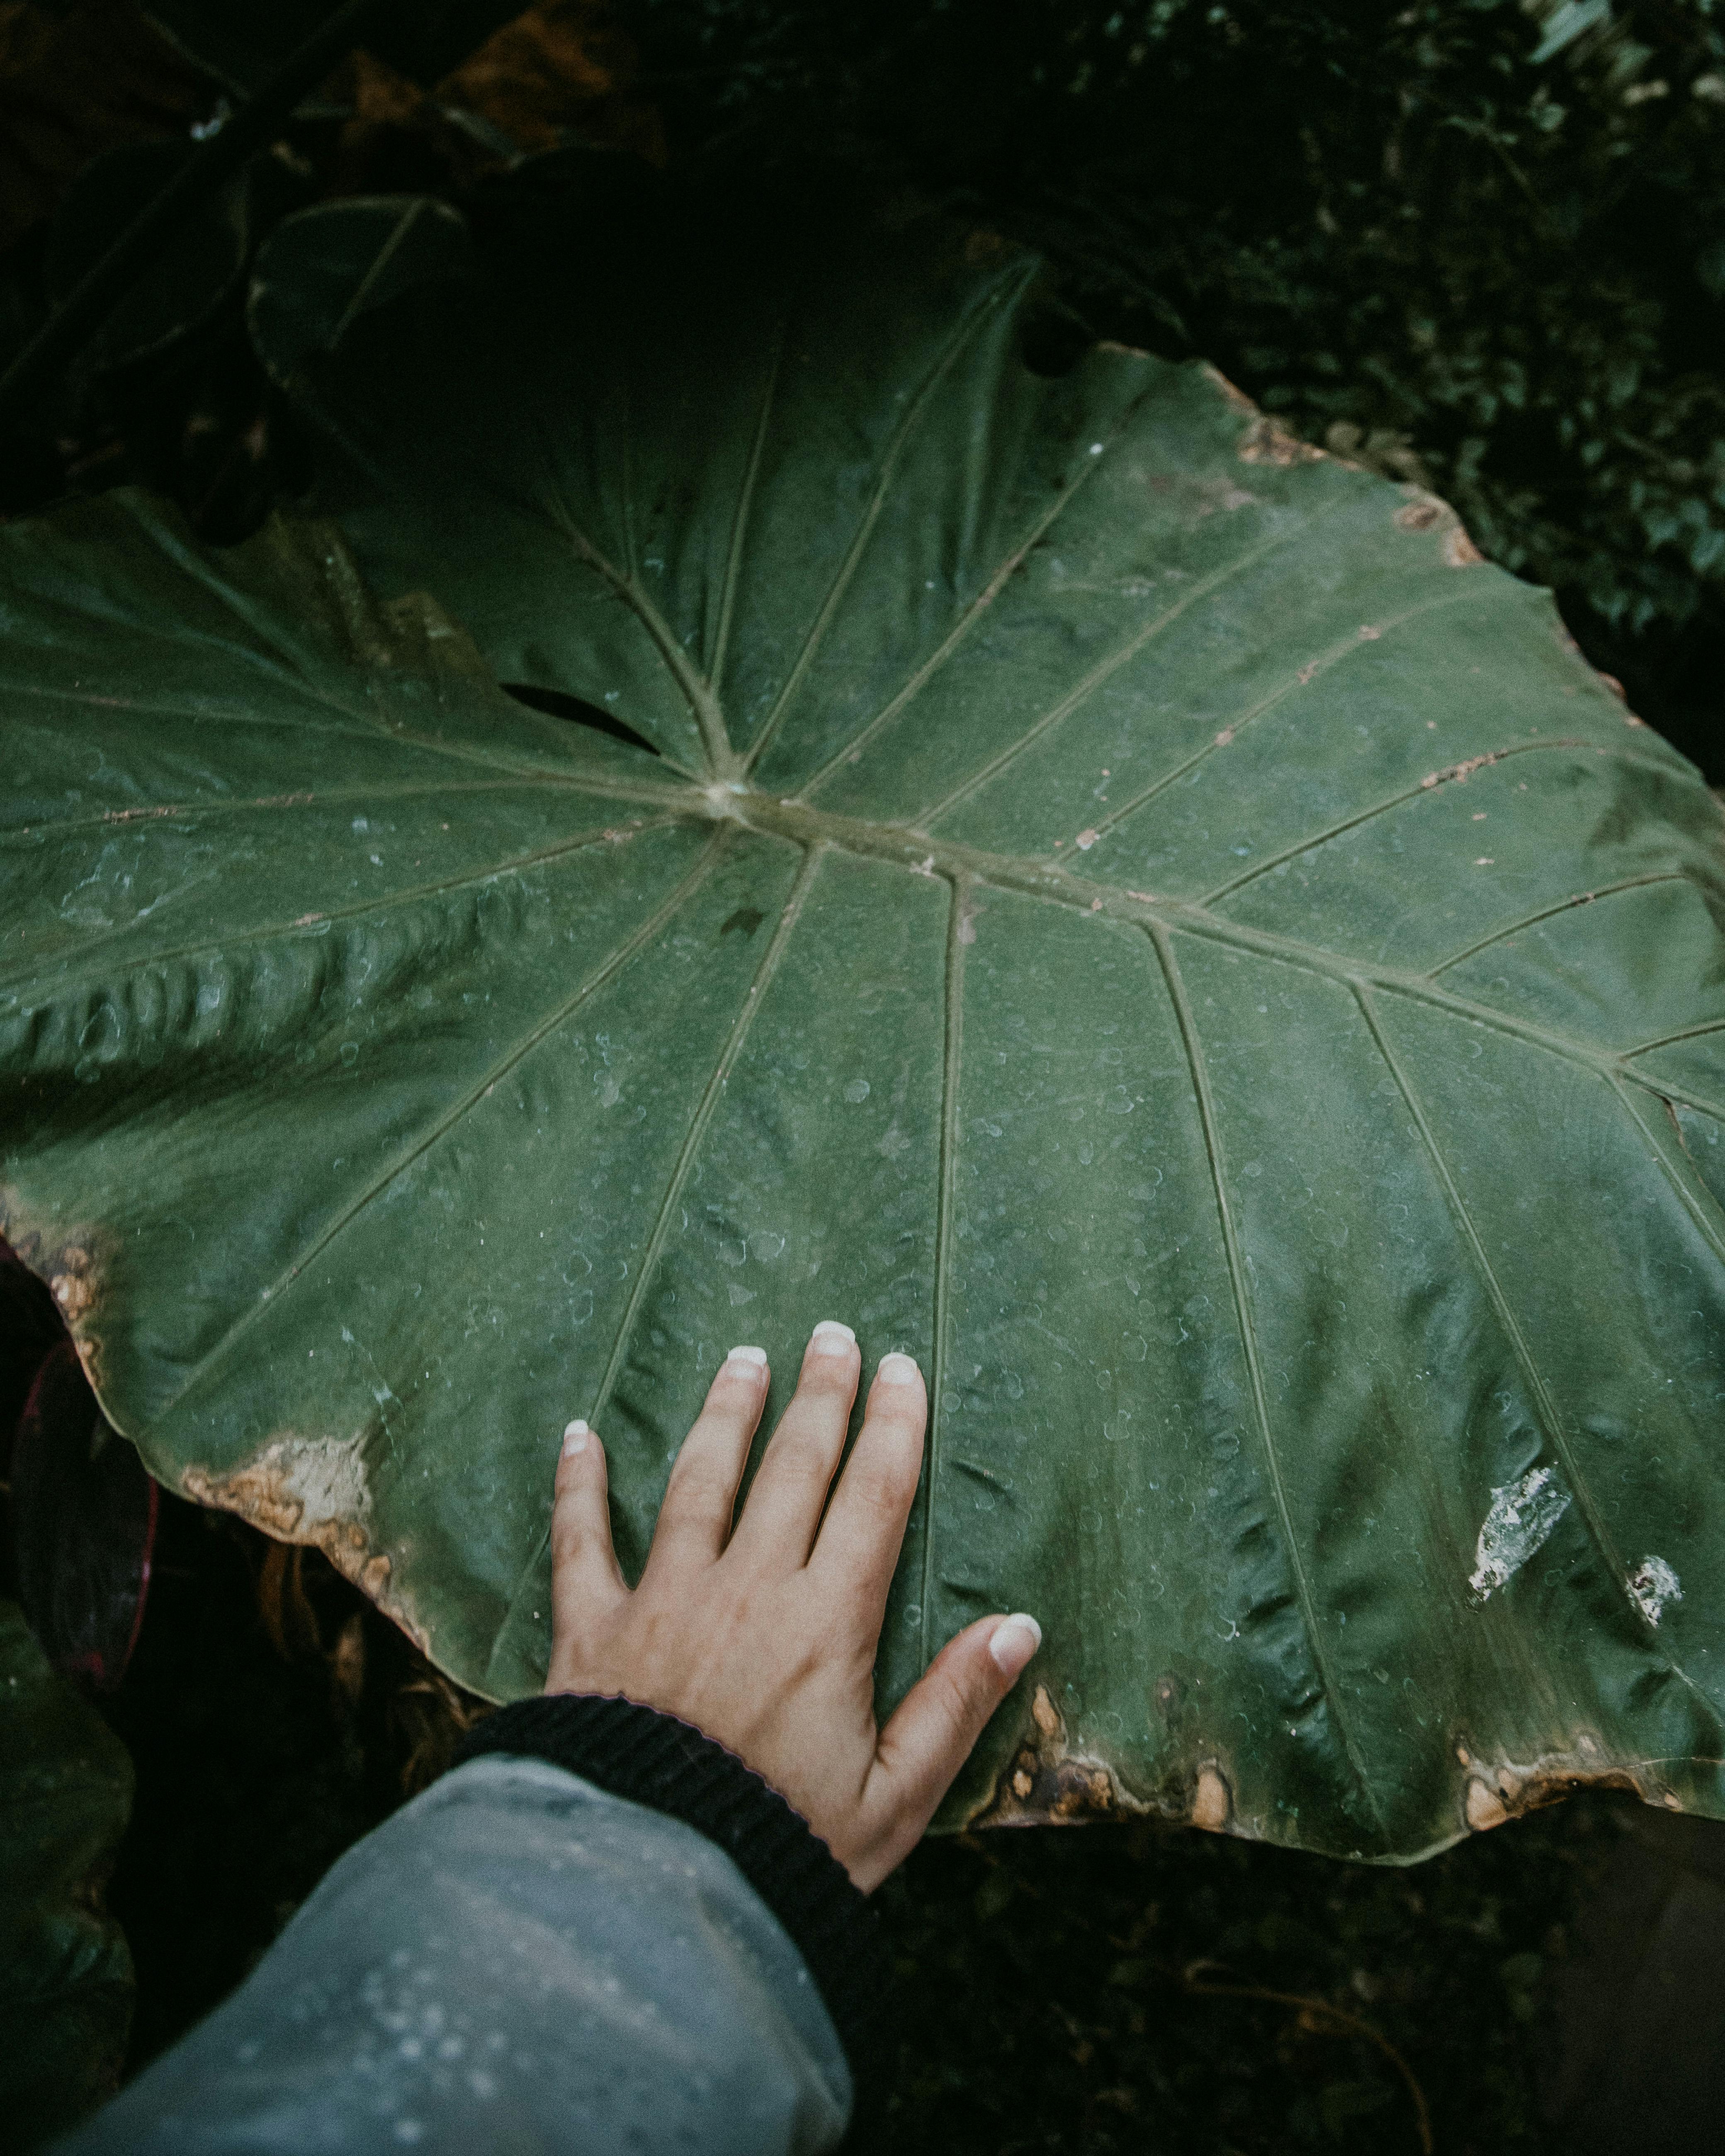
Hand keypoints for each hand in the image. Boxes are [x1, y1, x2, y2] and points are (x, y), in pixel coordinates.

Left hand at [543, 1323, 1041, 1890]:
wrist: (648, 1896)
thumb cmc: (783, 1854)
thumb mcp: (895, 1800)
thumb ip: (955, 1707)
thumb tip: (1019, 1627)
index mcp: (827, 1624)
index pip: (873, 1497)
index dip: (893, 1426)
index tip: (901, 1368)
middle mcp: (747, 1590)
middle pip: (791, 1467)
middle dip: (818, 1394)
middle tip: (831, 1334)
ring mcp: (664, 1602)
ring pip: (697, 1480)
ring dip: (723, 1413)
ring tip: (742, 1359)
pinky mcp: (592, 1632)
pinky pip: (580, 1542)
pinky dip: (577, 1484)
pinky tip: (577, 1436)